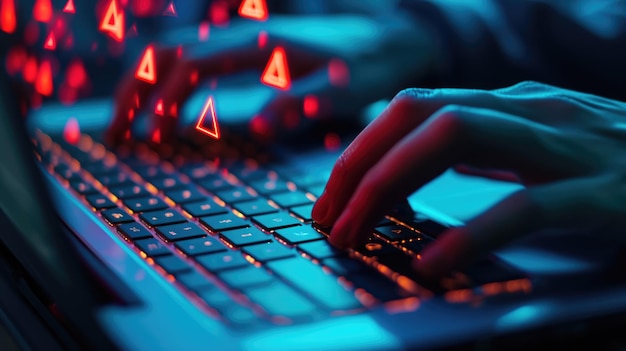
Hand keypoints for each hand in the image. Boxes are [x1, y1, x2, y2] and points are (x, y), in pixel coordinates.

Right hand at [105, 14, 435, 143]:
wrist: (393, 38)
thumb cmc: (370, 64)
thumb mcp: (344, 88)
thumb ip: (304, 101)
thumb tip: (262, 122)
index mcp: (261, 44)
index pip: (191, 64)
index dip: (162, 97)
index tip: (146, 134)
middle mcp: (246, 36)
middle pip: (170, 53)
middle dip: (136, 91)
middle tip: (118, 133)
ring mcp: (246, 41)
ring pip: (178, 55)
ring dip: (148, 87)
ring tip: (132, 125)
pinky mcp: (253, 52)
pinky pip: (198, 62)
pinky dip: (172, 85)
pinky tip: (170, 110)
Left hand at [312, 81, 625, 278]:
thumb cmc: (617, 169)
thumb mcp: (539, 149)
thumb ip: (484, 151)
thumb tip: (420, 171)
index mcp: (512, 104)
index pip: (412, 108)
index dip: (361, 149)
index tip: (331, 197)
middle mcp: (533, 111)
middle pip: (420, 113)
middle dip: (361, 165)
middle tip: (328, 220)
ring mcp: (569, 146)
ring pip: (457, 136)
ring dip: (391, 185)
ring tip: (357, 234)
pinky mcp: (605, 195)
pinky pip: (525, 205)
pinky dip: (469, 233)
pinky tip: (434, 264)